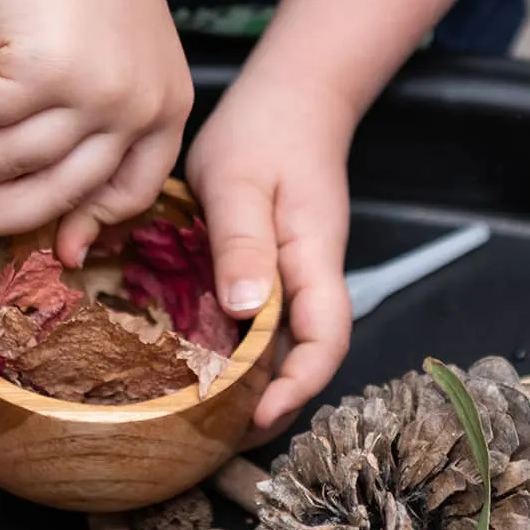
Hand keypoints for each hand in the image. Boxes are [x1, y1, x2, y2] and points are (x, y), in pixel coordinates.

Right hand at [0, 0, 192, 262]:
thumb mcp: (112, 58)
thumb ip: (93, 126)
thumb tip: (67, 229)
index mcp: (167, 106)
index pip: (132, 191)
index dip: (86, 220)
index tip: (57, 245)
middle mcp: (141, 106)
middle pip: (59, 194)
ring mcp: (98, 93)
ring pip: (7, 160)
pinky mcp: (48, 72)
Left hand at [187, 70, 355, 438]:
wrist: (291, 96)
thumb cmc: (265, 130)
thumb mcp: (240, 181)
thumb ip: (241, 241)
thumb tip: (245, 309)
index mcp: (314, 258)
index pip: (326, 339)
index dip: (299, 386)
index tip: (259, 416)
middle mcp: (314, 275)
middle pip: (310, 354)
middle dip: (275, 400)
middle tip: (219, 433)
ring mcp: (298, 272)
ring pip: (288, 341)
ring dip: (257, 378)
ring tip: (206, 410)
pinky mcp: (277, 266)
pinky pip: (268, 318)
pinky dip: (243, 345)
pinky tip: (203, 356)